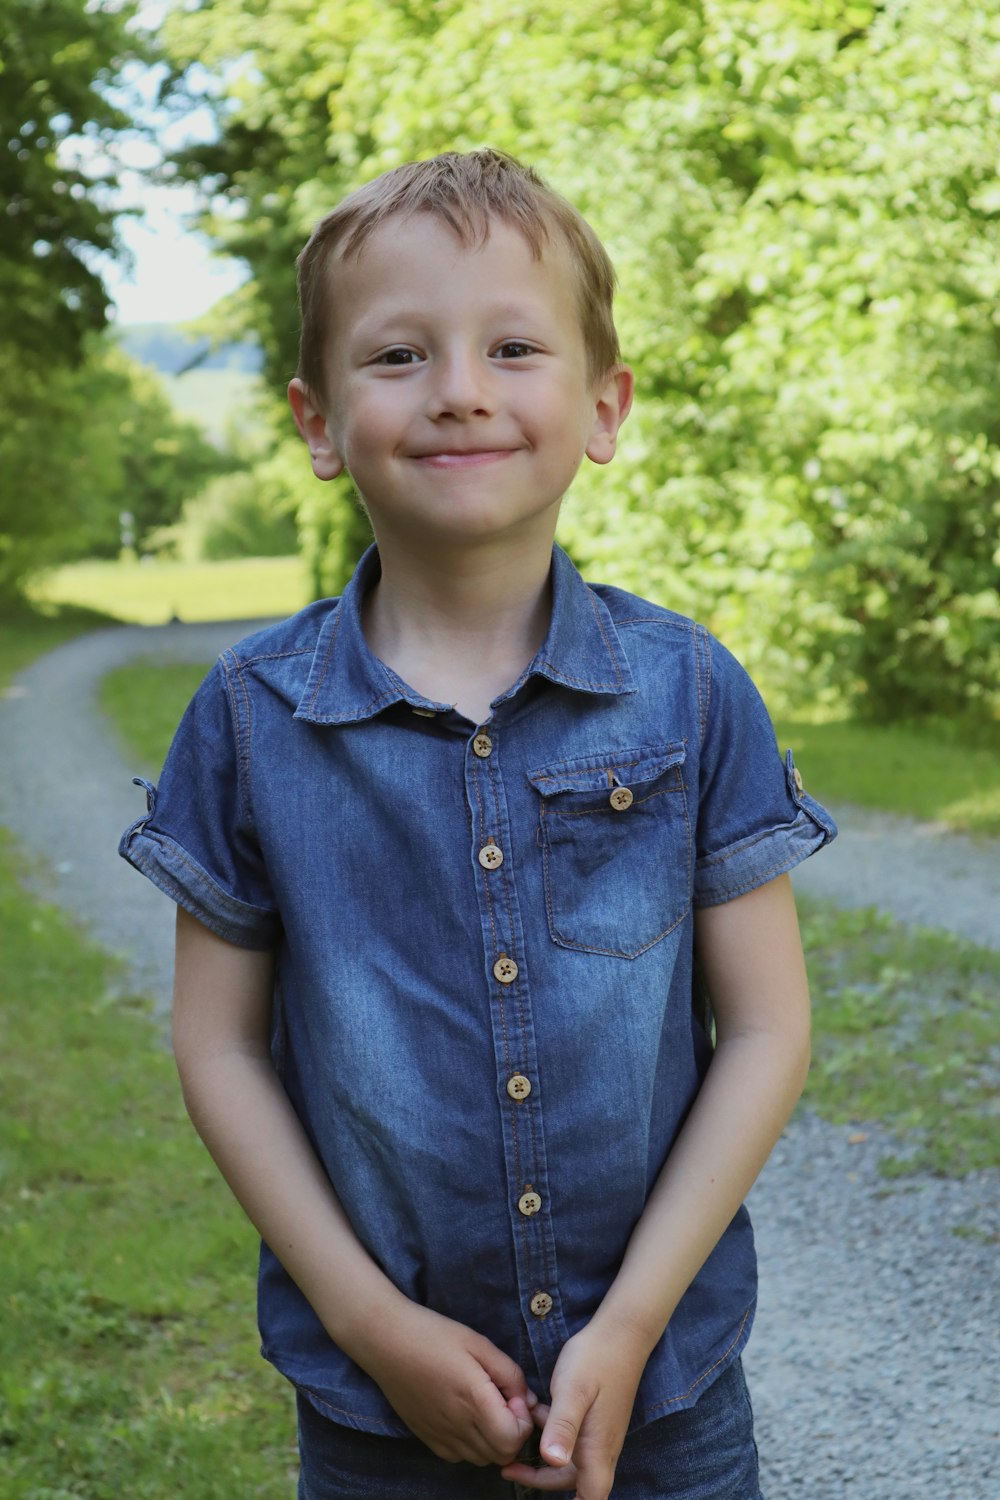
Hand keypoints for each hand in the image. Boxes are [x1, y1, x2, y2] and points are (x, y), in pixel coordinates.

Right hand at [361, 1301, 537, 1466]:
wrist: (386, 1340)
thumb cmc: (434, 1335)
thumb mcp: (479, 1344)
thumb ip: (510, 1374)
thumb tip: (529, 1400)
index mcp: (474, 1401)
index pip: (513, 1440)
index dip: (523, 1421)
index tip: (513, 1395)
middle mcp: (457, 1426)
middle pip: (501, 1455)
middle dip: (512, 1432)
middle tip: (503, 1401)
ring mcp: (439, 1435)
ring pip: (481, 1459)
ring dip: (492, 1440)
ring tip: (484, 1407)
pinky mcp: (425, 1436)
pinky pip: (457, 1456)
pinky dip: (470, 1444)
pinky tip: (464, 1415)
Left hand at [500, 1321, 646, 1498]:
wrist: (620, 1332)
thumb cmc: (596, 1360)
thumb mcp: (573, 1390)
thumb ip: (562, 1426)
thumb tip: (552, 1461)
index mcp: (597, 1449)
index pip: (591, 1497)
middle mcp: (601, 1448)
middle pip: (572, 1483)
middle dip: (540, 1480)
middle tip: (509, 1468)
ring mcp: (599, 1433)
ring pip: (570, 1461)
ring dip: (544, 1456)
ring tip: (518, 1435)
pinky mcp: (595, 1420)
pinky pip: (572, 1440)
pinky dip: (552, 1433)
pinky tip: (537, 1412)